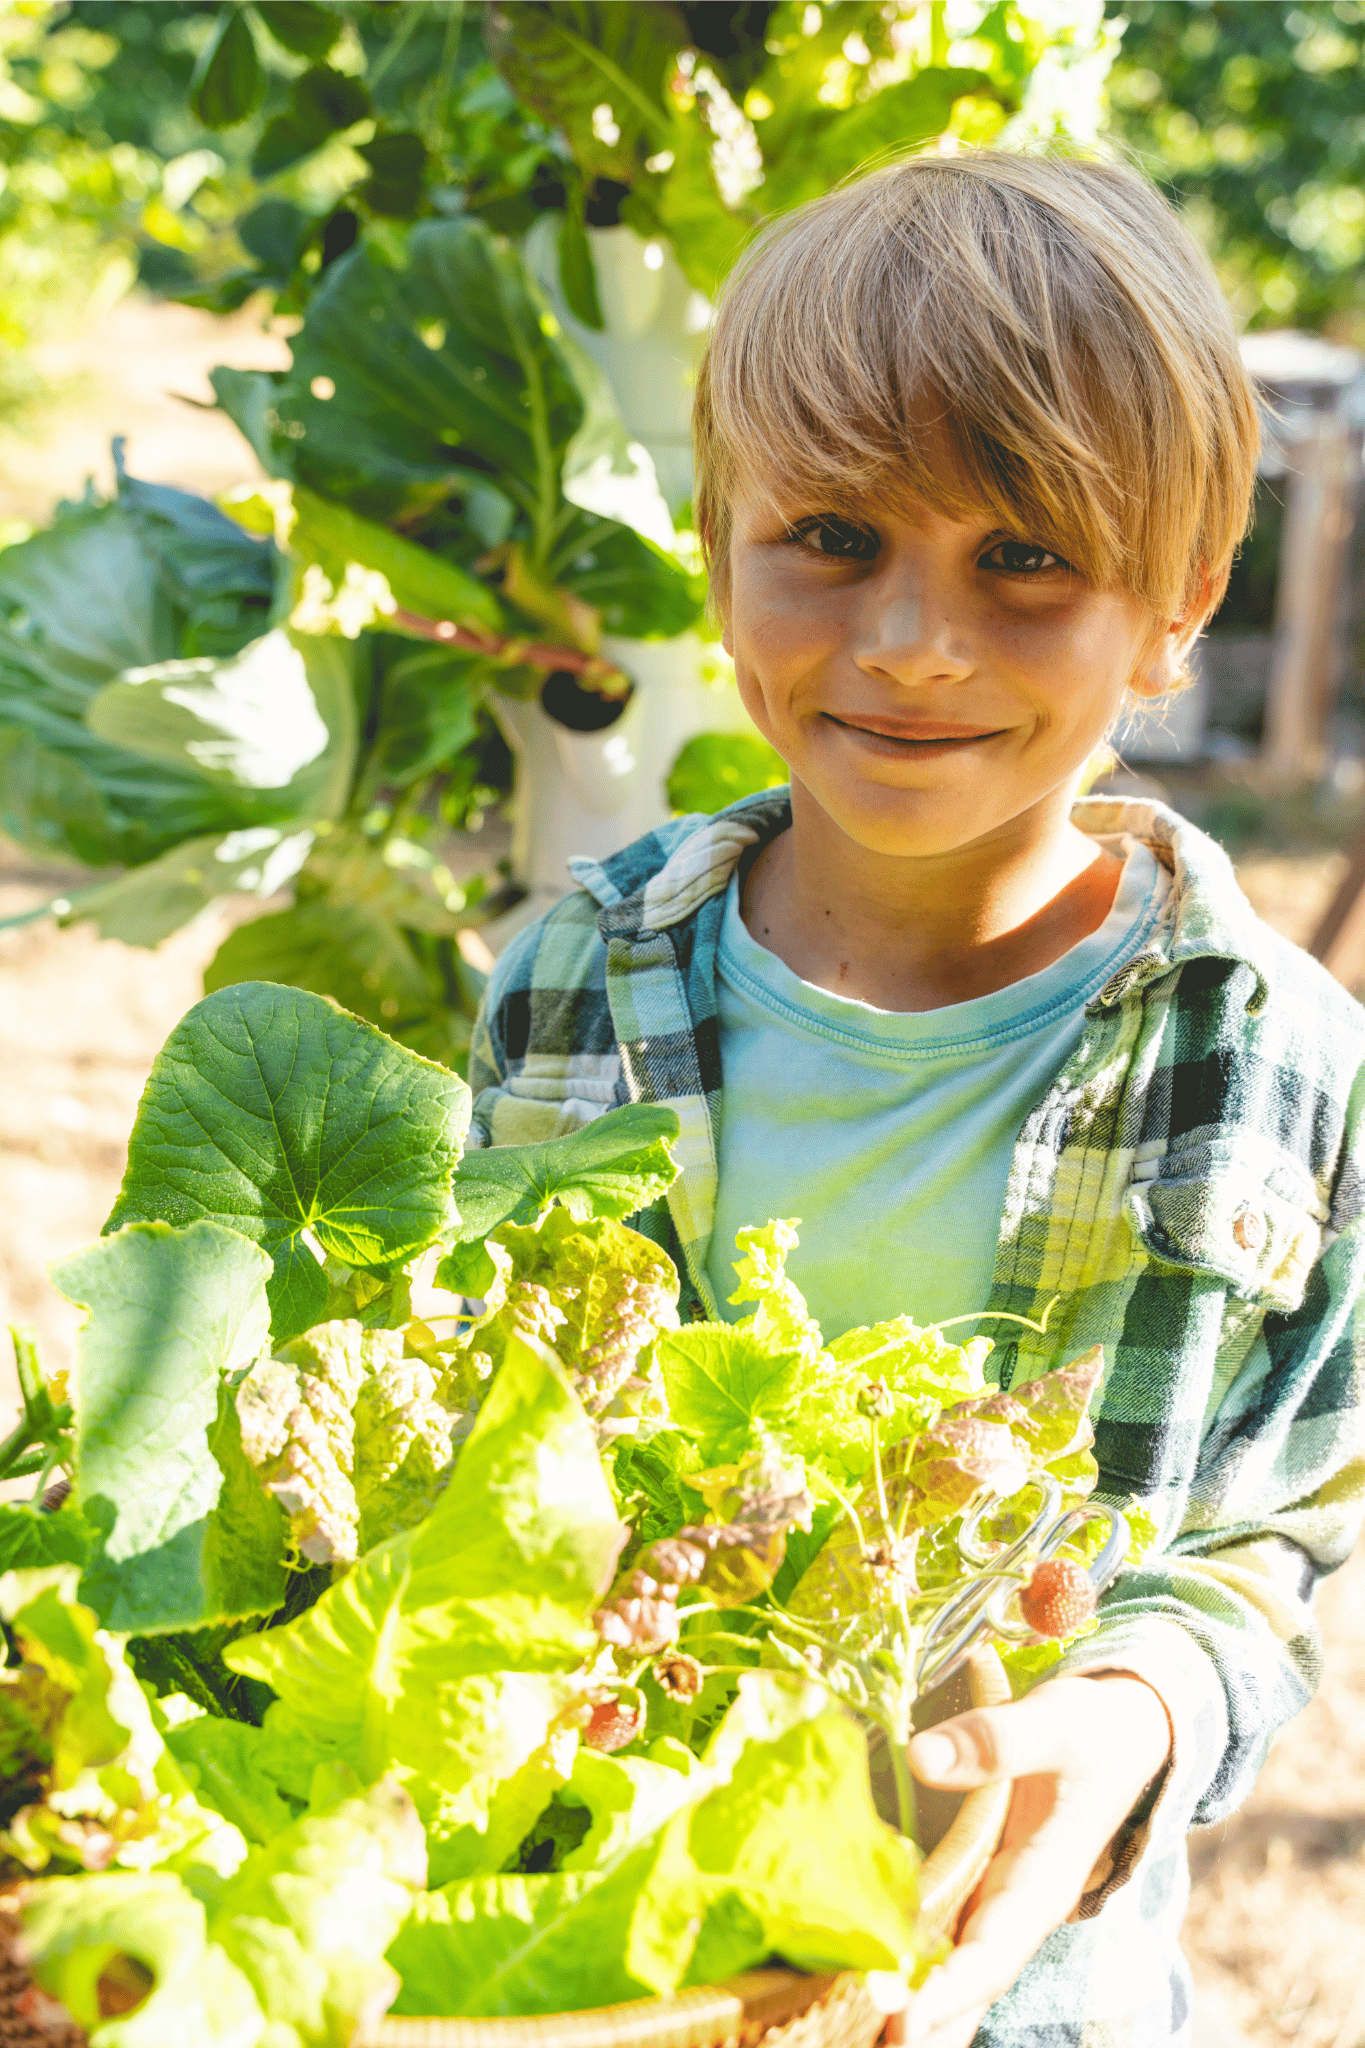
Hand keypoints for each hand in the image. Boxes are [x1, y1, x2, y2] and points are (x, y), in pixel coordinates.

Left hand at [893, 1673, 1172, 2047]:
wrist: (1127, 1730)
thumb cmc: (1095, 1730)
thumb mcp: (1054, 1723)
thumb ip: (995, 1740)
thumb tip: (920, 1756)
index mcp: (1044, 1883)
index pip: (994, 1952)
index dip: (952, 1989)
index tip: (905, 2018)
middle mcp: (1016, 1906)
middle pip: (968, 1982)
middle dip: (922, 2020)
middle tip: (871, 2042)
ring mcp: (995, 1897)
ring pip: (951, 1967)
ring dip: (911, 2003)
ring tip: (854, 2031)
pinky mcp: (975, 1879)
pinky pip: (939, 1932)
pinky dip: (910, 1964)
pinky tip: (864, 1981)